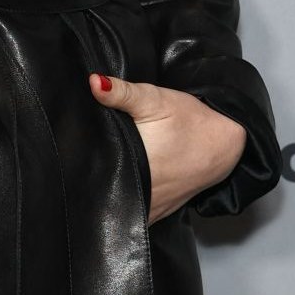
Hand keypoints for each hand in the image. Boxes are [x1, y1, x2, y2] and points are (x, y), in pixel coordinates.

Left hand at [88, 73, 245, 225]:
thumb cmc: (192, 121)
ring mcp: (149, 209)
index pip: (91, 170)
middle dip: (88, 175)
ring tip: (95, 170)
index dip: (75, 159)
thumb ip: (122, 93)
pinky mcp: (158, 213)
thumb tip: (93, 82)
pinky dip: (124, 200)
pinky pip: (133, 211)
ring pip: (116, 205)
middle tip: (77, 155)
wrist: (226, 145)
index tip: (67, 149)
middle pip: (100, 189)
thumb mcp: (156, 99)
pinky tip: (120, 183)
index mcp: (132, 166)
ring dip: (106, 190)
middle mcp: (138, 193)